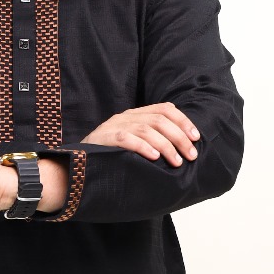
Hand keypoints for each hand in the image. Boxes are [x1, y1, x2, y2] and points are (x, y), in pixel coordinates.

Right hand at [81, 103, 200, 165]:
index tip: (196, 138)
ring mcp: (114, 126)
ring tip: (177, 162)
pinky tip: (155, 158)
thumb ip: (152, 140)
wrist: (76, 163)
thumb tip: (182, 150)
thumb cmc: (111, 157)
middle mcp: (126, 116)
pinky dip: (143, 147)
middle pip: (160, 119)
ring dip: (166, 145)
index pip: (165, 109)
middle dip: (180, 137)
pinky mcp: (104, 138)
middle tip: (191, 155)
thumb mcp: (133, 143)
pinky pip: (126, 139)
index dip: (184, 122)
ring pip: (147, 129)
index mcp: (135, 114)